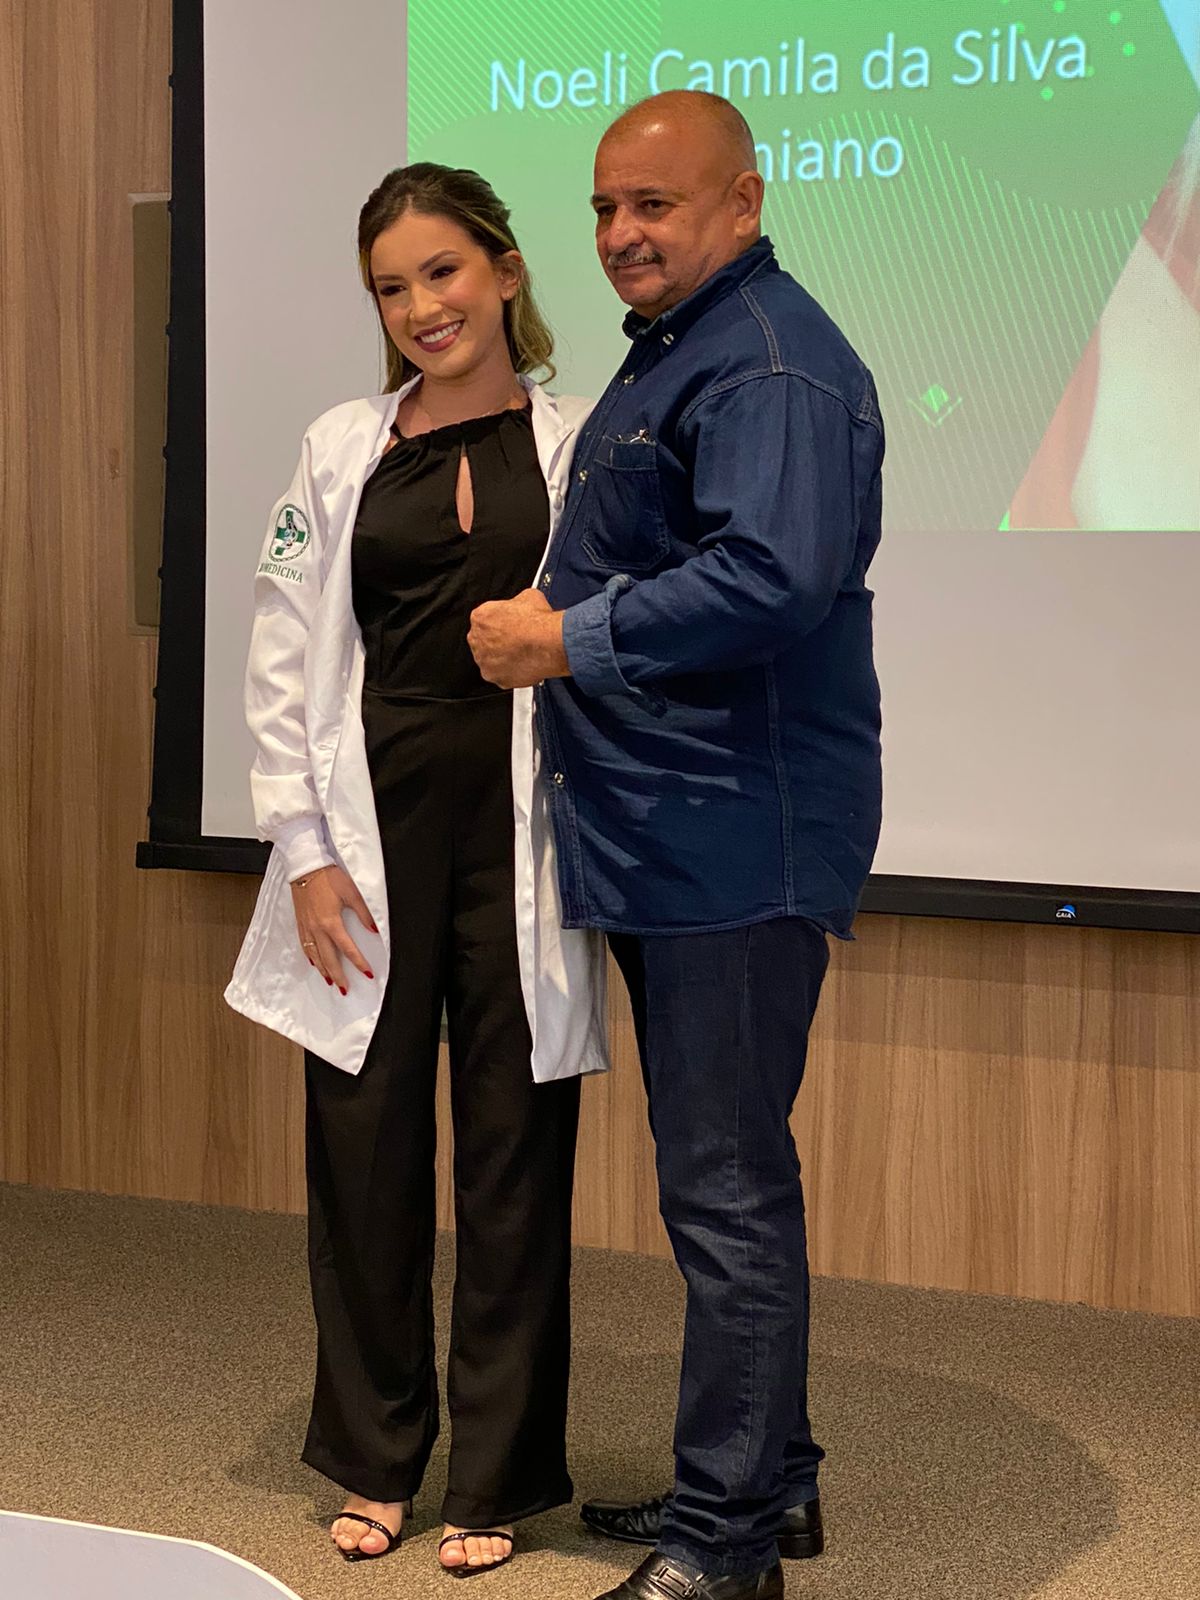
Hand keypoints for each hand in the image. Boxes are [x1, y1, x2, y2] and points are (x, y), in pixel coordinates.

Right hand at [291, 865, 376, 994]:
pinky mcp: (300, 922)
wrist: (305, 867)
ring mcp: (307, 927)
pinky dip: (310, 957)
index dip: (358, 963)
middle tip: (345, 989)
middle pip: (329, 958)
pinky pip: (304, 945)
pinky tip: (313, 962)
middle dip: (338, 975)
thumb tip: (373, 929)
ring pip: (314, 955)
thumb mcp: (352, 892)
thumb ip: (364, 913)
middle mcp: (317, 929)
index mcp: (331, 923)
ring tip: (330, 981)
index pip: (347, 949)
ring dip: (323, 970)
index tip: (367, 973)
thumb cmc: (328, 877)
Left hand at [468, 589, 569, 689]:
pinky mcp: (494, 677)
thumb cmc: (539, 623)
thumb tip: (523, 604)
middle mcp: (477, 639)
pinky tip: (524, 665)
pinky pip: (500, 675)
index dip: (500, 623)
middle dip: (498, 641)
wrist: (548, 644)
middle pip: (484, 641)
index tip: (510, 625)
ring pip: (490, 660)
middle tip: (516, 640)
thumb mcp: (529, 597)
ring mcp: (484, 660)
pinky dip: (511, 672)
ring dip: (502, 658)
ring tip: (522, 654)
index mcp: (481, 616)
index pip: (484, 619)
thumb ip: (517, 603)